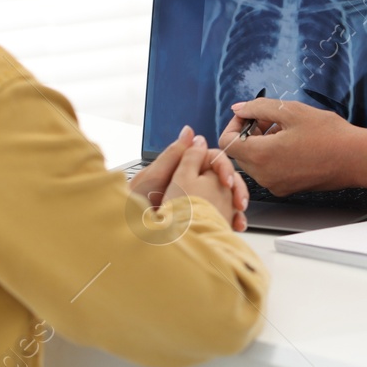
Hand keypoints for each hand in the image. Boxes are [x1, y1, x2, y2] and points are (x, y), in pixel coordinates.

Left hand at [131, 125, 248, 231]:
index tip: (227, 182)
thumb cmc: (132, 205)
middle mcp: (190, 183)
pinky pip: (218, 216)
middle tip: (240, 204)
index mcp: (181, 169)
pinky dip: (227, 221)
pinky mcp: (196, 219)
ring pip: (224, 199)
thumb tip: (190, 131)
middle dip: (235, 191)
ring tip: (238, 221)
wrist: (126, 235)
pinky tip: (231, 227)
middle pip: (222, 180)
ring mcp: (194, 202)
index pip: (211, 160)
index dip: (223, 169)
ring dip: (235, 208)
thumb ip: (173, 155)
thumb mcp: (152, 178)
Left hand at [219, 98, 366, 196]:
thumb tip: (239, 108)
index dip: (235, 124)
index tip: (251, 115)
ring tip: (285, 128)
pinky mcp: (286, 188)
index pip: (227, 142)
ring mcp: (275, 185)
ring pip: (254, 161)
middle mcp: (264, 176)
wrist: (356, 159)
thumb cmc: (329, 135)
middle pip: (240, 152)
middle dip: (250, 132)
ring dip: (261, 143)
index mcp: (261, 156)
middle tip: (271, 118)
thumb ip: (259, 107)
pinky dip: (272, 155)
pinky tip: (292, 142)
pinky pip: (268, 170)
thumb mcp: (291, 111)